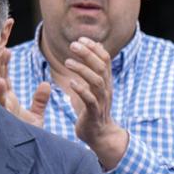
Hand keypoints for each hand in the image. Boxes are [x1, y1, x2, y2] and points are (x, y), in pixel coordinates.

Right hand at [0, 47, 48, 127]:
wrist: (31, 152)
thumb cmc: (29, 135)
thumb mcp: (36, 116)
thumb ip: (40, 100)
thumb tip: (46, 84)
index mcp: (8, 99)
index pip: (4, 77)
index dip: (4, 64)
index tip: (6, 49)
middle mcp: (3, 103)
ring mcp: (3, 110)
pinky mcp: (5, 119)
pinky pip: (1, 104)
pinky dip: (1, 93)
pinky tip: (1, 81)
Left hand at [65, 37, 127, 169]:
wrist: (99, 135)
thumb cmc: (92, 109)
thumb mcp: (93, 87)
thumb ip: (92, 70)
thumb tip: (93, 50)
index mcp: (105, 82)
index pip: (105, 59)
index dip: (94, 48)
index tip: (81, 39)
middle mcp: (106, 89)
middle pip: (101, 67)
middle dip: (88, 54)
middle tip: (73, 45)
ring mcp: (101, 101)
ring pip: (97, 81)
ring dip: (83, 69)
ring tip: (67, 62)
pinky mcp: (94, 113)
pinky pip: (90, 100)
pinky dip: (81, 90)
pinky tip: (70, 83)